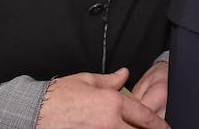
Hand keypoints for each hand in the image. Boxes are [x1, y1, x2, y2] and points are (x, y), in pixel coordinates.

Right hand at [36, 69, 168, 128]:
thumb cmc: (58, 97)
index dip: (157, 123)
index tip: (164, 127)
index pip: (143, 116)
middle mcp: (110, 123)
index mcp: (112, 103)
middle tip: (153, 128)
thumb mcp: (87, 80)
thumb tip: (124, 74)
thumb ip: (110, 80)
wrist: (35, 113)